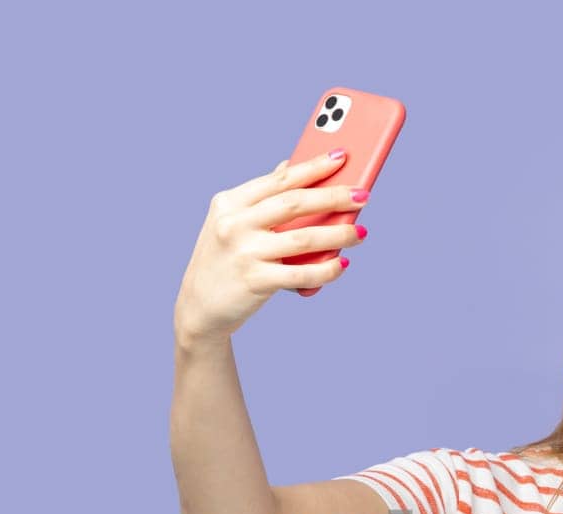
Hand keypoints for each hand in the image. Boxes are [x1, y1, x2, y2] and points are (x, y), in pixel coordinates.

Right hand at [173, 152, 367, 343]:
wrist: (199, 308)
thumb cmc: (224, 261)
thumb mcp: (231, 223)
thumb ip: (260, 198)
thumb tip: (290, 166)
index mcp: (230, 203)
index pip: (279, 179)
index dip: (313, 167)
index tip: (341, 157)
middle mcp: (234, 224)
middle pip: (294, 202)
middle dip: (333, 196)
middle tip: (363, 195)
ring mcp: (244, 252)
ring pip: (304, 237)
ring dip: (338, 234)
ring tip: (361, 233)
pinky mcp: (255, 281)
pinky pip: (301, 272)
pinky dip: (327, 269)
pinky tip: (342, 265)